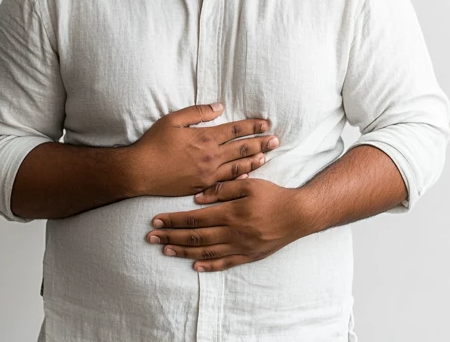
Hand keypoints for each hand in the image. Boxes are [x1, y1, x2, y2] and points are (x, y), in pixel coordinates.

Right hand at [129, 103, 279, 196]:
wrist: (141, 171)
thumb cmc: (154, 143)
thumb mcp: (173, 119)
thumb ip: (198, 112)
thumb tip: (219, 107)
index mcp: (205, 138)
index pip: (235, 130)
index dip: (252, 126)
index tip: (266, 124)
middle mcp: (210, 156)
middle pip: (241, 148)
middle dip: (260, 142)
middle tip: (276, 139)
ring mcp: (207, 173)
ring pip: (237, 166)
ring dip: (254, 160)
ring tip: (267, 155)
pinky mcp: (202, 186)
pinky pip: (226, 182)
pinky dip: (239, 177)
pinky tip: (248, 175)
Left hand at [146, 178, 304, 271]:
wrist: (298, 215)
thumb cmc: (273, 195)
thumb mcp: (249, 184)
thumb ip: (223, 189)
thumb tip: (198, 198)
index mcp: (231, 213)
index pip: (195, 218)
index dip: (174, 220)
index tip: (157, 220)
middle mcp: (233, 233)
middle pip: (195, 236)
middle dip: (171, 236)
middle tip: (151, 237)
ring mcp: (240, 247)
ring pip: (206, 252)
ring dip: (183, 251)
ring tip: (166, 250)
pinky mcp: (248, 256)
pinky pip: (225, 263)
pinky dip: (208, 266)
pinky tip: (195, 265)